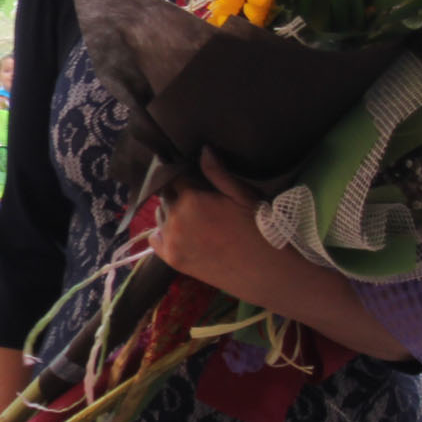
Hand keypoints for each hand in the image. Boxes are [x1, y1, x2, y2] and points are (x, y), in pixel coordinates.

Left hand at [148, 148, 272, 296]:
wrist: (266, 272)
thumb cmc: (260, 229)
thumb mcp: (242, 196)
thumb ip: (218, 173)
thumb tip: (202, 149)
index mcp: (191, 199)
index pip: (176, 177)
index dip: (186, 177)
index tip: (196, 180)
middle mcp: (175, 218)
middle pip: (166, 196)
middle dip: (178, 194)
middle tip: (198, 201)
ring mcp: (171, 240)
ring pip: (160, 216)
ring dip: (170, 212)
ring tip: (193, 218)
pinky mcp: (171, 259)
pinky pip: (155, 239)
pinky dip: (162, 233)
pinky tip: (178, 232)